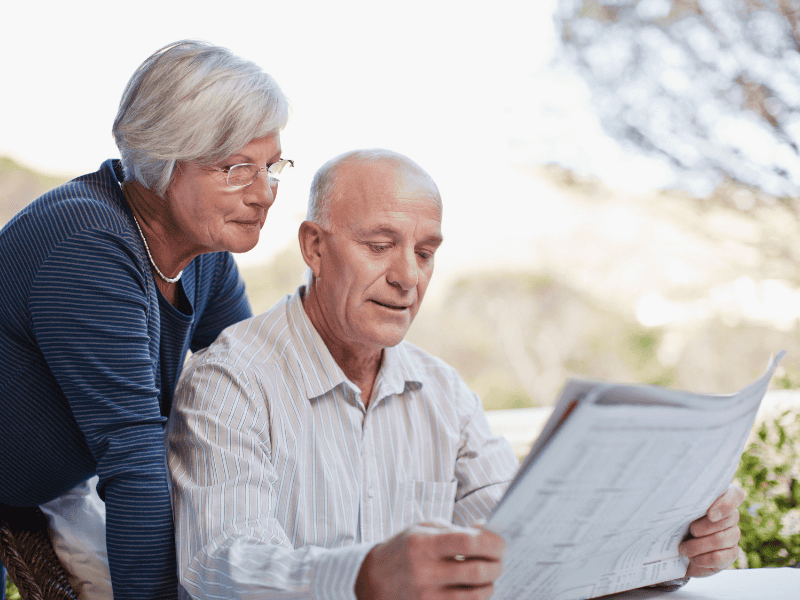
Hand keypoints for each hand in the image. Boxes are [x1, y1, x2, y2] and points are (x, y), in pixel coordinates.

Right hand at [355, 522, 504, 599]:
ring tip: (489, 575)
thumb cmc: (403, 549)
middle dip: (496, 566)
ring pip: (475, 595)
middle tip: (499, 560)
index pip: (468, 543)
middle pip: (476, 572)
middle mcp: (425, 571)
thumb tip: (487, 531)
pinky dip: (476, 598)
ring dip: (490, 585)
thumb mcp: (424, 529)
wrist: (373, 579)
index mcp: (424, 544)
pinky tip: (475, 589)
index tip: (501, 544)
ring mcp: (427, 596)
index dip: (492, 543)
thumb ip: (456, 530)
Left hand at [679, 483, 744, 576]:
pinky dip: (702, 558)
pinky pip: (720, 557)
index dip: (726, 504)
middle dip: (704, 527)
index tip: (710, 514)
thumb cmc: (678, 522)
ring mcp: (733, 535)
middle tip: (690, 530)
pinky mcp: (731, 554)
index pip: (736, 495)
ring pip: (722, 539)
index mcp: (719, 498)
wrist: (677, 548)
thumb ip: (685, 502)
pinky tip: (692, 557)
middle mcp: (731, 516)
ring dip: (699, 545)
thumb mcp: (679, 510)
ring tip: (683, 548)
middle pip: (728, 519)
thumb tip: (675, 496)